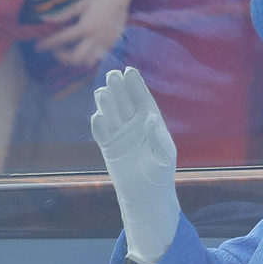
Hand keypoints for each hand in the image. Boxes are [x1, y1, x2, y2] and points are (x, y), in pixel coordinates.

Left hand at [36, 0, 134, 67]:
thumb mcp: (79, 4)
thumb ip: (62, 15)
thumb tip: (45, 19)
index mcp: (85, 27)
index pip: (62, 39)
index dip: (47, 44)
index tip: (38, 47)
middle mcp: (95, 38)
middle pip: (75, 58)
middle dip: (62, 57)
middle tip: (57, 50)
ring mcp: (105, 43)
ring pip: (88, 62)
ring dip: (77, 59)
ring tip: (71, 51)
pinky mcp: (112, 44)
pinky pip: (98, 57)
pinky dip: (89, 57)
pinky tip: (84, 49)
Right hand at [92, 67, 178, 263]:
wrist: (147, 192)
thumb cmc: (161, 171)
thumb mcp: (164, 154)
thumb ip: (156, 136)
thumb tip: (148, 118)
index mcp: (150, 121)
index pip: (142, 99)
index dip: (136, 85)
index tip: (130, 71)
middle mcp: (133, 124)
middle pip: (124, 102)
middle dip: (119, 88)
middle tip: (113, 74)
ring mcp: (119, 134)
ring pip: (111, 114)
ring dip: (107, 103)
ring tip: (103, 91)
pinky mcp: (108, 146)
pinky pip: (102, 133)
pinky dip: (99, 125)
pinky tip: (98, 116)